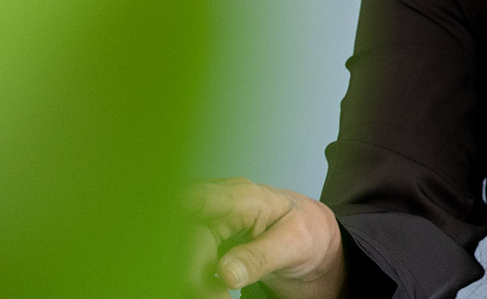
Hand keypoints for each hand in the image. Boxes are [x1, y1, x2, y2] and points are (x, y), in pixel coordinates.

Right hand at [188, 177, 346, 298]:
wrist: (312, 238)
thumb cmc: (307, 230)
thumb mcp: (295, 244)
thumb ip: (261, 256)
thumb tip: (226, 273)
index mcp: (242, 197)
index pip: (195, 199)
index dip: (173, 218)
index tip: (176, 251)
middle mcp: (217, 205)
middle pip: (181, 234)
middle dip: (191, 270)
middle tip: (218, 297)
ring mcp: (207, 223)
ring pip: (177, 249)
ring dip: (191, 277)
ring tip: (220, 296)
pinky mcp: (203, 241)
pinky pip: (184, 259)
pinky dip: (194, 278)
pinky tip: (215, 290)